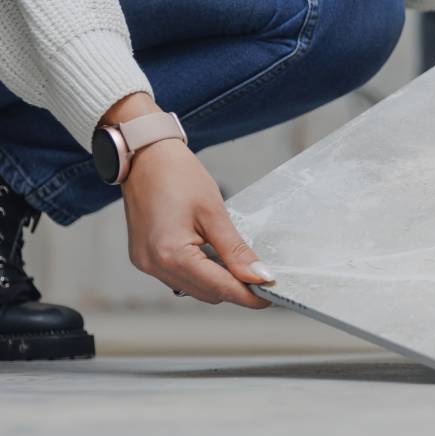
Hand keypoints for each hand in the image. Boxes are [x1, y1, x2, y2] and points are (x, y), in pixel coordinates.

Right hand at [108, 94, 271, 307]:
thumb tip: (259, 276)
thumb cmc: (177, 176)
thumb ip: (236, 250)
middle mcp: (154, 265)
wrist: (145, 157)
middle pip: (207, 293)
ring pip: (193, 289)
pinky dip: (201, 273)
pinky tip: (216, 258)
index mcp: (171, 254)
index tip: (271, 297)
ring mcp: (146, 264)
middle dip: (236, 289)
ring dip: (218, 282)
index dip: (248, 295)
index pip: (219, 288)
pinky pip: (179, 277)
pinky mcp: (144, 258)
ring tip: (241, 265)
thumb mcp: (214, 212)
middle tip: (263, 278)